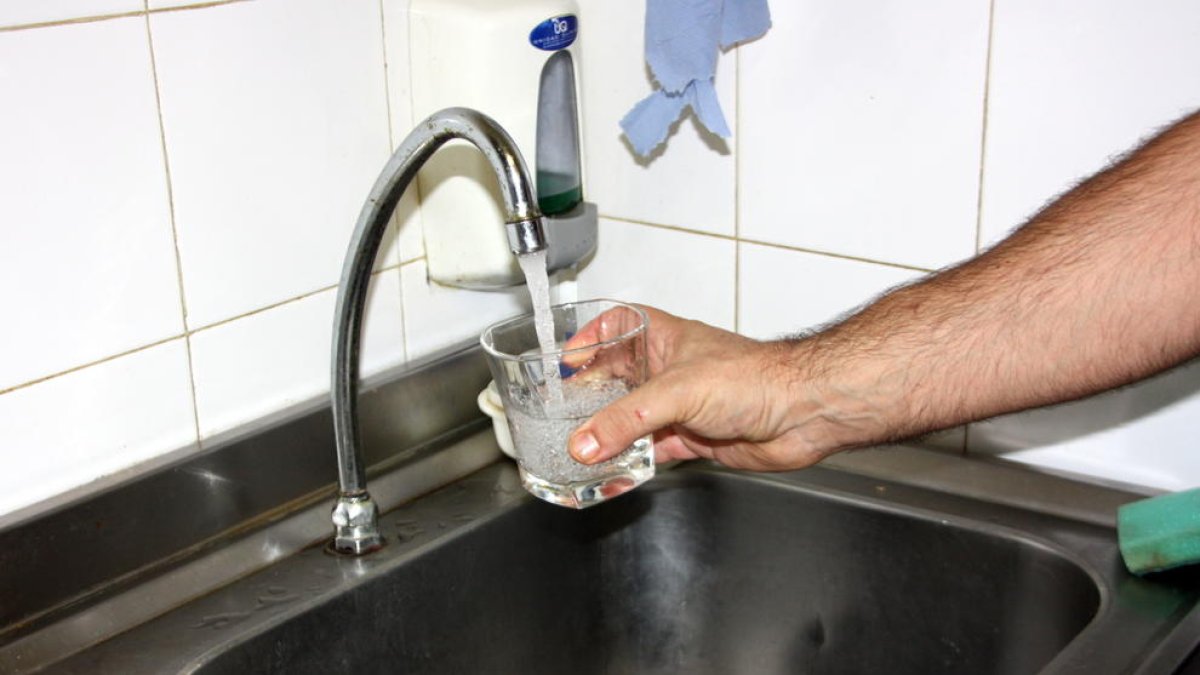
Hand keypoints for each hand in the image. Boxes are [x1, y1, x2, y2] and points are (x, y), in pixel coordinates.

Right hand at [564, 306, 835, 471]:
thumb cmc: (755, 377)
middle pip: (614, 379)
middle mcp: (667, 369)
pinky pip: (650, 450)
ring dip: (607, 435)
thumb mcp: (676, 391)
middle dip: (587, 398)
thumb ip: (625, 420)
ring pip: (630, 420)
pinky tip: (612, 472)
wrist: (801, 412)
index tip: (561, 365)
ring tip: (575, 450)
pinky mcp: (692, 437)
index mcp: (662, 337)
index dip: (586, 341)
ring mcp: (679, 405)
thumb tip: (585, 443)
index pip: (613, 327)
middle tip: (558, 416)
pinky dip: (630, 462)